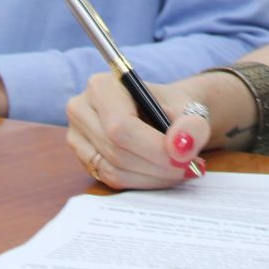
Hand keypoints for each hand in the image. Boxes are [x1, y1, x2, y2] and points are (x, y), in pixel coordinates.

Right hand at [65, 72, 209, 189]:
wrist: (162, 113)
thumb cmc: (171, 107)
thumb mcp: (189, 108)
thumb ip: (191, 125)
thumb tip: (182, 147)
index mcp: (102, 86)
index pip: (121, 126)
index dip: (154, 148)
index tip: (186, 158)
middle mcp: (81, 109)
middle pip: (117, 150)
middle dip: (158, 165)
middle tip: (190, 167)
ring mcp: (77, 136)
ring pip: (114, 170)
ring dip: (153, 177)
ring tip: (182, 170)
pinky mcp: (84, 158)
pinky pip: (111, 179)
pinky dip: (143, 181)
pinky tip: (164, 174)